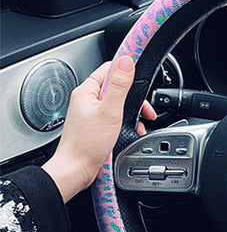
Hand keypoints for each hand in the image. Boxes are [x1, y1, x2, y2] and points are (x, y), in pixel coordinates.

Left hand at [42, 56, 156, 202]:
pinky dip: (126, 123)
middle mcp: (88, 100)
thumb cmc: (87, 144)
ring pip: (118, 104)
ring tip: (140, 123)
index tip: (140, 74)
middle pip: (116, 88)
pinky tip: (132, 131)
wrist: (76, 169)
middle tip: (145, 110)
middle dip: (134, 98)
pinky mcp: (96, 126)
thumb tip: (126, 61)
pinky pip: (115, 117)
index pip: (109, 69)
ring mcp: (92, 114)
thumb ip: (119, 85)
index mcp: (87, 91)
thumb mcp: (109, 111)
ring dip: (132, 112)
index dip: (127, 72)